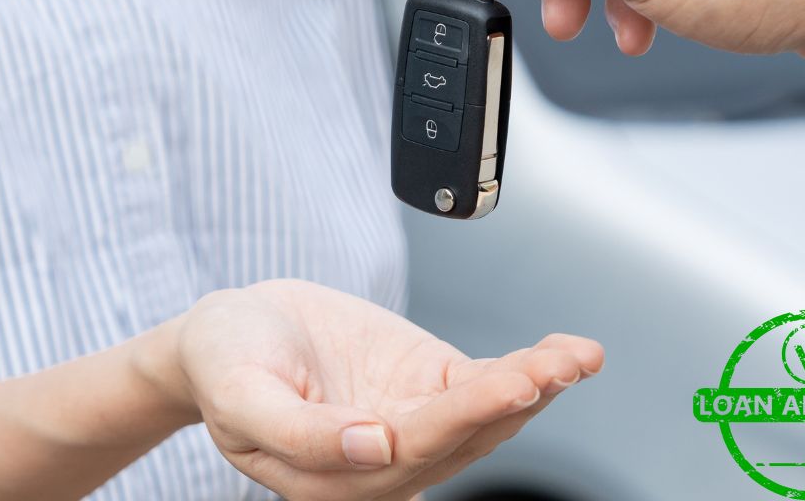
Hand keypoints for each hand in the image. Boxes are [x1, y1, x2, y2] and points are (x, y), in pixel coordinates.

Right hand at [144, 279, 602, 500]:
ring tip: (579, 356)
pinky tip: (564, 354)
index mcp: (337, 475)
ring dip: (536, 384)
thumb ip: (301, 434)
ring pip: (485, 413)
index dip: (467, 416)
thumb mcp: (241, 397)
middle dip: (519, 397)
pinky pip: (484, 381)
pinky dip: (527, 369)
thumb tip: (373, 448)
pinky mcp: (426, 382)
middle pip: (465, 435)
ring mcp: (410, 418)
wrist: (231, 330)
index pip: (414, 449)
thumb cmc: (225, 363)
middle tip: (563, 365)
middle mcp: (384, 457)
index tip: (513, 382)